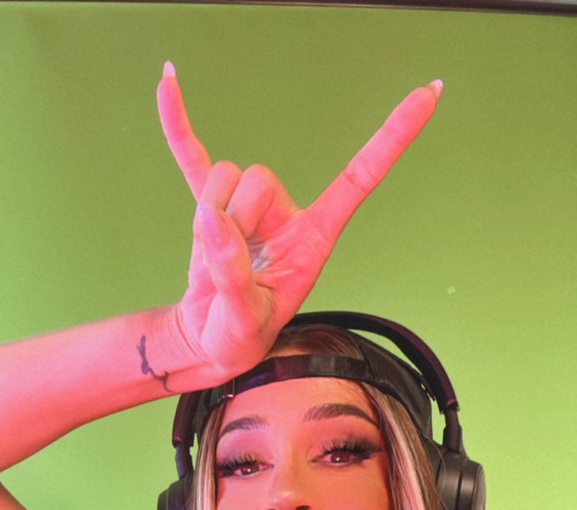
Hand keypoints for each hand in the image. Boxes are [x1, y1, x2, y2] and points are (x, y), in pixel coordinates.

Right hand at [157, 63, 441, 378]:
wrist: (211, 339)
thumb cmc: (239, 336)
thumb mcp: (244, 318)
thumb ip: (231, 272)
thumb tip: (212, 218)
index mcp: (315, 237)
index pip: (360, 177)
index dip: (392, 138)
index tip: (429, 94)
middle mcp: (287, 214)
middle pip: (258, 178)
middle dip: (234, 221)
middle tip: (227, 269)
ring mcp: (248, 207)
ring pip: (224, 177)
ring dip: (207, 217)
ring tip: (210, 264)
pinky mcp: (211, 205)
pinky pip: (193, 158)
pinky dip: (178, 126)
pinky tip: (167, 84)